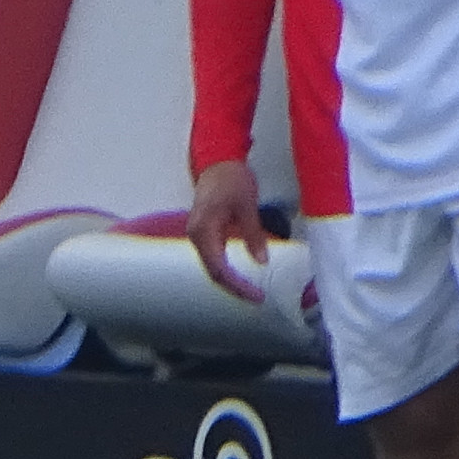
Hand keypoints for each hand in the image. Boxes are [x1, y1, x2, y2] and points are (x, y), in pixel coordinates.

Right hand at [189, 159, 270, 306]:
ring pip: (212, 267)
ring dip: (230, 280)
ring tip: (251, 290)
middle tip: (257, 297)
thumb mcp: (247, 206)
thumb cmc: (231, 179)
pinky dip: (227, 269)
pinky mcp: (204, 233)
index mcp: (204, 231)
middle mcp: (196, 237)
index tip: (257, 295)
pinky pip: (213, 258)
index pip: (218, 269)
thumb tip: (262, 262)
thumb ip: (253, 235)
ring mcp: (198, 235)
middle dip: (234, 287)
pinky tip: (241, 275)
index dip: (237, 285)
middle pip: (212, 272)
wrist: (217, 161)